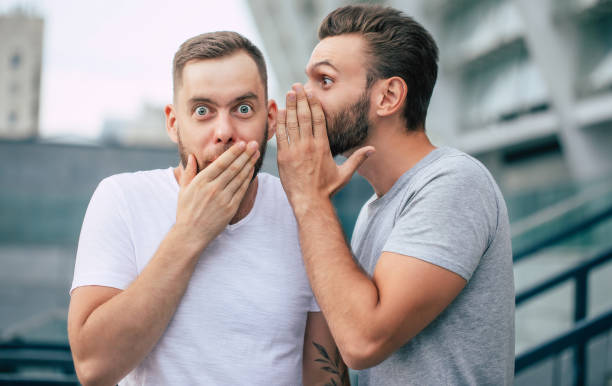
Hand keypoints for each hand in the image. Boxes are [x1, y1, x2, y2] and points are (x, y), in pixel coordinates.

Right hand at [175, 141, 259, 246]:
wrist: (191, 234)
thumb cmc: (186, 211)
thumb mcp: (183, 190)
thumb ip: (188, 172)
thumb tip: (191, 156)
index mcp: (201, 182)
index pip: (221, 163)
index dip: (233, 152)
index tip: (242, 143)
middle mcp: (213, 188)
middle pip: (233, 168)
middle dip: (245, 154)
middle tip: (254, 144)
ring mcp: (223, 199)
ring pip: (239, 178)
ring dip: (249, 164)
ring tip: (256, 154)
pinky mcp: (230, 208)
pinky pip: (241, 191)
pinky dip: (248, 179)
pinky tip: (252, 170)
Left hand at [276, 83, 373, 210]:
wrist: (310, 202)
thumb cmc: (327, 189)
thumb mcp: (345, 174)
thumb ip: (357, 159)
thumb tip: (373, 150)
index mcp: (323, 146)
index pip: (319, 119)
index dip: (315, 104)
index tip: (311, 93)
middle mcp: (309, 145)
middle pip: (305, 116)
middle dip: (300, 99)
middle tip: (296, 86)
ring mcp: (296, 150)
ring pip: (292, 123)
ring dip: (289, 106)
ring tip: (288, 93)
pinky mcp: (284, 157)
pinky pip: (281, 135)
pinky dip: (279, 122)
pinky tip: (278, 111)